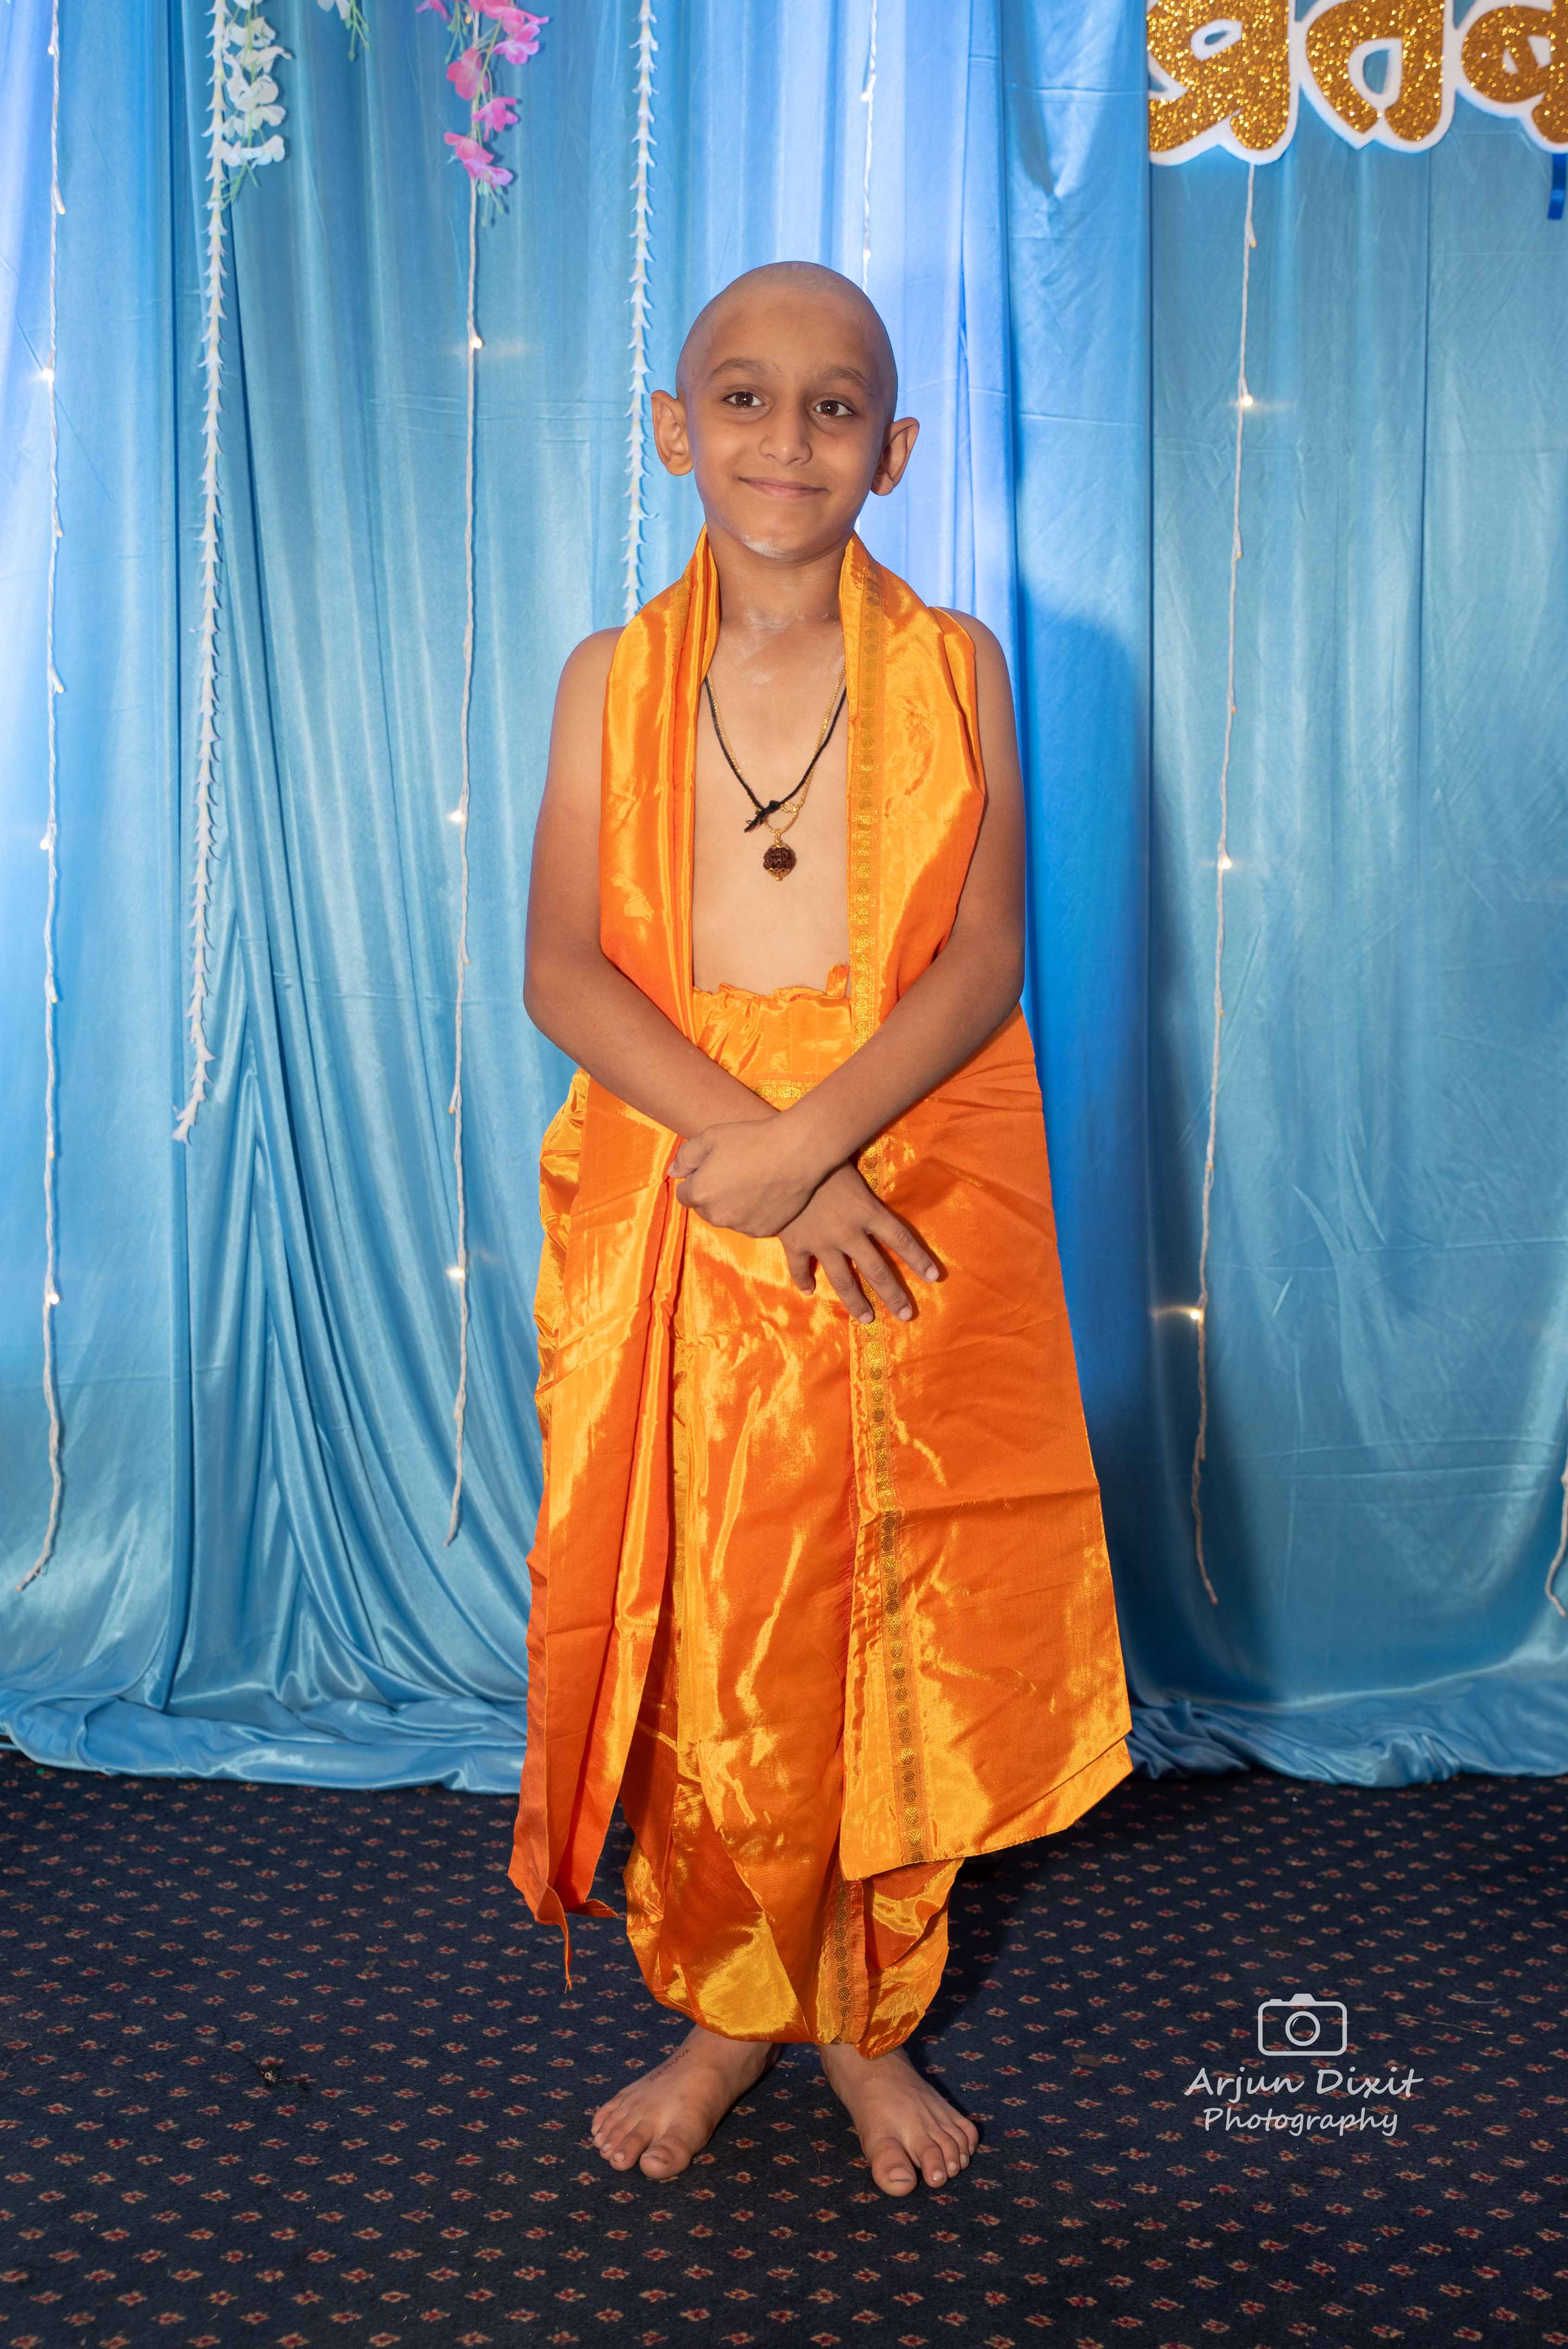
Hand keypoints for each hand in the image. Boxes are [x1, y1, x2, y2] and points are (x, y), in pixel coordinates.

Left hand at [668, 1114, 822, 1236]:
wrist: (797, 1152)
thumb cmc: (752, 1139)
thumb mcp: (711, 1137)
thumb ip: (686, 1156)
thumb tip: (673, 1172)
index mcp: (700, 1193)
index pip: (684, 1194)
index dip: (696, 1180)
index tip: (712, 1167)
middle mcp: (717, 1215)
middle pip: (705, 1208)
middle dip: (712, 1194)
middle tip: (734, 1173)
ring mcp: (741, 1225)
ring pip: (727, 1217)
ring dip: (732, 1205)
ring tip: (751, 1182)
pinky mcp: (763, 1230)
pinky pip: (749, 1224)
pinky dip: (752, 1213)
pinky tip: (764, 1193)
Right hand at [776, 1163, 940, 1324]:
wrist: (781, 1161)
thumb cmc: (823, 1155)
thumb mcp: (853, 1165)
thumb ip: (866, 1184)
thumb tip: (879, 1180)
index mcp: (867, 1210)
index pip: (901, 1239)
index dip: (919, 1259)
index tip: (935, 1277)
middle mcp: (849, 1231)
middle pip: (877, 1270)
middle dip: (893, 1295)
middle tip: (906, 1315)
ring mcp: (822, 1241)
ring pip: (843, 1280)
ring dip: (856, 1301)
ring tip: (867, 1318)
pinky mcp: (796, 1242)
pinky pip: (801, 1267)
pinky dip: (804, 1280)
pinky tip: (809, 1292)